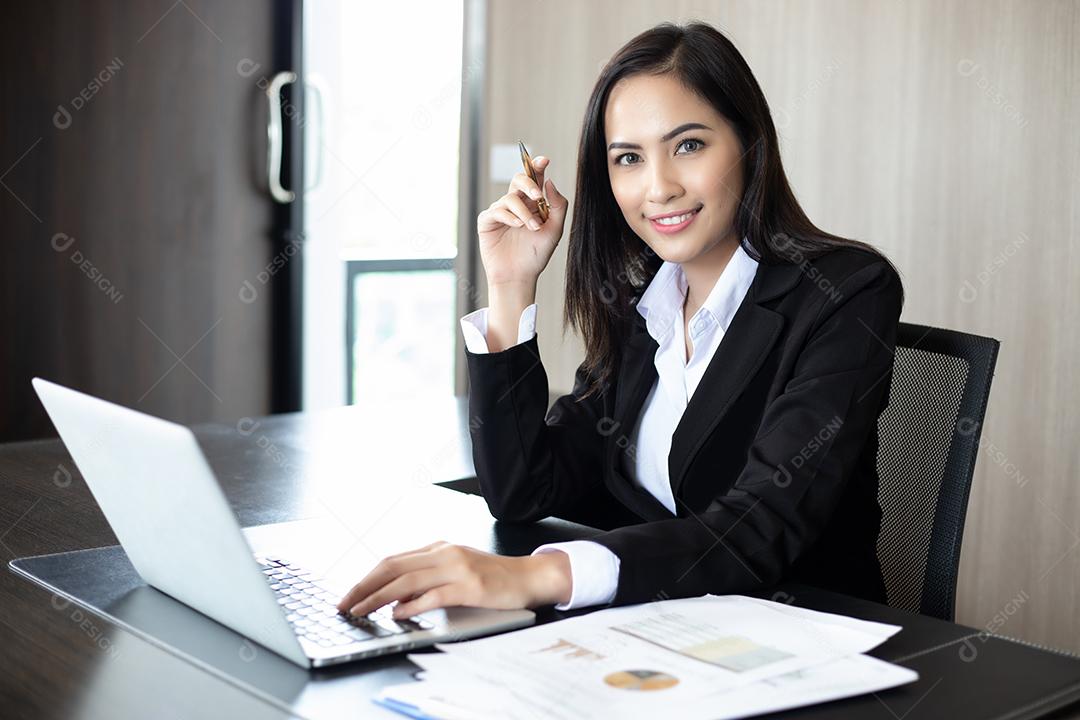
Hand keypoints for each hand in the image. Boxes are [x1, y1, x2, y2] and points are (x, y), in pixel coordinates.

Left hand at [335, 541, 571, 619]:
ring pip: (407, 580)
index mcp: (439, 548)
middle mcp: (444, 553)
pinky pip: (434, 595)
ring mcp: (457, 568)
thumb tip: (396, 595)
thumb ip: (429, 575)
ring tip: (361, 611)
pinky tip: (398, 613)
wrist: (529, 577)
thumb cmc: (493, 576)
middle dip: (363, 586)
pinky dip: (412, 604)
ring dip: (378, 597)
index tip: (349, 594)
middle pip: (393, 566)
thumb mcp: (457, 568)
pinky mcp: (470, 587)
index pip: (392, 559)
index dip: (367, 577)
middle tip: (344, 604)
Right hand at [476, 155, 568, 287]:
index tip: (544, 160)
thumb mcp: (555, 229)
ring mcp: (500, 212)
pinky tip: (517, 226)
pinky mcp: (487, 221)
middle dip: (529, 183)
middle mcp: (516, 204)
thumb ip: (557, 205)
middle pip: (518, 179)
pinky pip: (497, 210)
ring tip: (533, 228)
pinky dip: (509, 217)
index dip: (537, 166)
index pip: (534, 178)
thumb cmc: (536, 254)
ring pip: (510, 198)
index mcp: (532, 203)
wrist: (519, 276)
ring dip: (524, 212)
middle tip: (537, 196)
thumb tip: (549, 181)